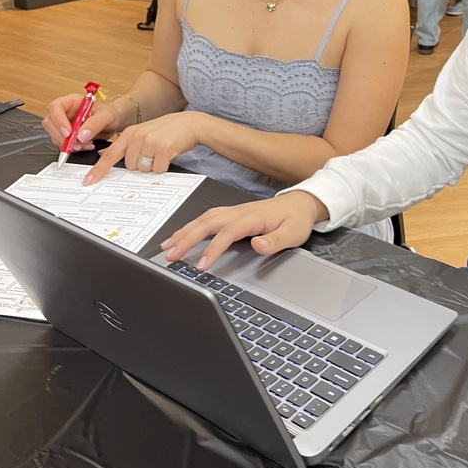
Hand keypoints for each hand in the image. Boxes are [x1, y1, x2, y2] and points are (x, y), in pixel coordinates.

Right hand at [43, 95, 121, 151]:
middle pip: (50, 122)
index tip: (68, 133)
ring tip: (86, 144)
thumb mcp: (106, 116)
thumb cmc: (109, 114)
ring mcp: (64, 123)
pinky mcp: (66, 135)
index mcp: (72, 101)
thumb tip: (81, 136)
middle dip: (61, 136)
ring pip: (54, 135)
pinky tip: (85, 146)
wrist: (113, 122)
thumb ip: (95, 124)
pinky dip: (71, 148)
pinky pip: (61, 143)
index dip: (58, 120)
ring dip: (67, 144)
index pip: (55, 107)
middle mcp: (65, 112)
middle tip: (77, 143)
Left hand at [81, 111, 201, 185]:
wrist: (190, 123)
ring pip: (143, 170)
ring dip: (152, 166)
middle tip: (152, 153)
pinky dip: (163, 166)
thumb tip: (104, 154)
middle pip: (130, 167)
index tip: (88, 181)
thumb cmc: (166, 130)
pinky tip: (168, 154)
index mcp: (129, 134)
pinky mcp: (163, 149)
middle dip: (141, 164)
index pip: (109, 155)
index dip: (98, 170)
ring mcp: (149, 142)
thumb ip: (125, 144)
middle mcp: (136, 137)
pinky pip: (157, 169)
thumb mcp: (142, 132)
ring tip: (161, 152)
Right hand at [160, 191, 327, 269]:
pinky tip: (179, 236)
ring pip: (203, 219)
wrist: (301, 203)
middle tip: (170, 255)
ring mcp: (233, 211)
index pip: (227, 233)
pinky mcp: (230, 213)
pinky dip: (189, 226)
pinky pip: (205, 218)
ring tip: (166, 247)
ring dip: (183, 232)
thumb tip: (258, 244)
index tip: (201, 265)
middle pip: (207, 223)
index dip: (212, 249)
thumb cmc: (296, 219)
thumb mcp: (294, 233)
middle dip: (186, 238)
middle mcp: (238, 212)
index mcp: (253, 217)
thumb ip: (275, 241)